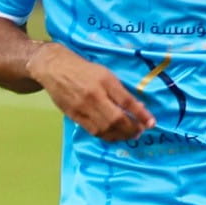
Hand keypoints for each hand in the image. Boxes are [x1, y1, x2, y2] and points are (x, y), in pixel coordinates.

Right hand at [29, 43, 155, 141]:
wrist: (53, 68)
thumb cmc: (84, 70)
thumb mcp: (106, 74)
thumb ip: (121, 91)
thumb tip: (138, 108)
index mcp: (104, 81)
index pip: (127, 101)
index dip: (141, 114)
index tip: (152, 123)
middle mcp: (93, 95)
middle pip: (116, 119)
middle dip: (132, 129)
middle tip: (140, 131)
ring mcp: (82, 107)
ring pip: (105, 128)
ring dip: (121, 135)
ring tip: (130, 135)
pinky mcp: (73, 116)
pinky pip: (93, 131)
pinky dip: (107, 136)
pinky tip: (115, 135)